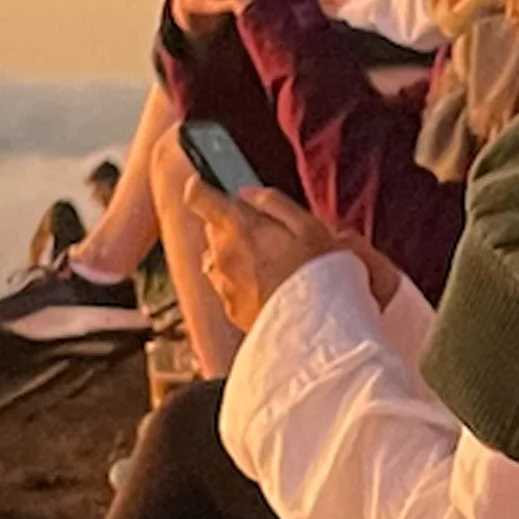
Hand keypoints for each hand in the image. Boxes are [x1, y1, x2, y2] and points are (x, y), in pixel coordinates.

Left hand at [168, 166, 395, 331]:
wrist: (315, 335)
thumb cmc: (320, 279)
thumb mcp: (310, 227)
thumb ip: (274, 204)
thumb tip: (249, 193)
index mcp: (238, 227)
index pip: (199, 196)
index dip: (201, 186)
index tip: (205, 182)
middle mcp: (221, 255)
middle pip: (214, 229)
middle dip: (235, 227)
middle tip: (270, 234)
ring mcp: (223, 285)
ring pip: (220, 259)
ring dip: (238, 257)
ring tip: (274, 265)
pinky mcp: (231, 309)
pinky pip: (230, 287)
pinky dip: (245, 284)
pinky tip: (273, 288)